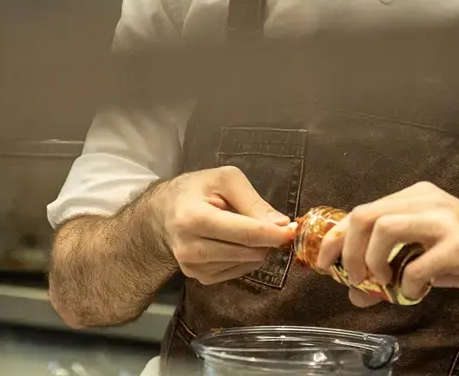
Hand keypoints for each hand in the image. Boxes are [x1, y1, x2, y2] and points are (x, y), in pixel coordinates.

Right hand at [154, 166, 292, 284]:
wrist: (165, 211)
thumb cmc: (198, 189)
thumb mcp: (226, 180)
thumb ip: (254, 202)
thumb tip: (282, 225)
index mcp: (194, 219)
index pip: (243, 233)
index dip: (273, 234)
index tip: (293, 230)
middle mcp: (190, 248)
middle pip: (248, 251)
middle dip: (267, 238)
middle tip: (272, 223)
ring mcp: (193, 267)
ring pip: (246, 263)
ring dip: (256, 247)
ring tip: (243, 226)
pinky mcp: (200, 278)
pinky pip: (238, 272)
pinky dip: (246, 257)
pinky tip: (235, 241)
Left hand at [316, 182, 458, 306]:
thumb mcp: (426, 258)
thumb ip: (391, 268)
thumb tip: (354, 292)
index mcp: (415, 196)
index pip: (362, 210)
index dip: (336, 237)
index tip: (324, 262)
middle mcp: (427, 199)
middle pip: (366, 215)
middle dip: (350, 251)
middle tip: (356, 279)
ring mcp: (445, 219)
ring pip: (385, 229)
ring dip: (375, 263)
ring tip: (385, 283)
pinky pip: (418, 264)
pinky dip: (409, 284)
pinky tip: (417, 292)